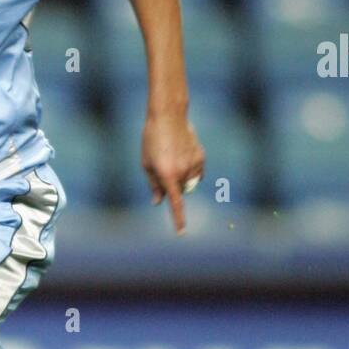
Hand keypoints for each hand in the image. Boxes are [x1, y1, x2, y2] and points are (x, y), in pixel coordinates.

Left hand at [141, 113, 204, 234]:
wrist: (168, 116)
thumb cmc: (152, 140)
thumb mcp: (146, 164)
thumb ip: (154, 185)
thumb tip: (158, 202)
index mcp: (166, 175)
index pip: (175, 203)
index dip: (178, 219)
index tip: (181, 233)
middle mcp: (182, 172)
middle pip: (178, 191)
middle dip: (171, 187)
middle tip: (162, 167)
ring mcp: (194, 164)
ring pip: (188, 182)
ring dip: (181, 177)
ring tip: (172, 156)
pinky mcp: (201, 157)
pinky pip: (197, 173)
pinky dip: (190, 169)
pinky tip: (182, 154)